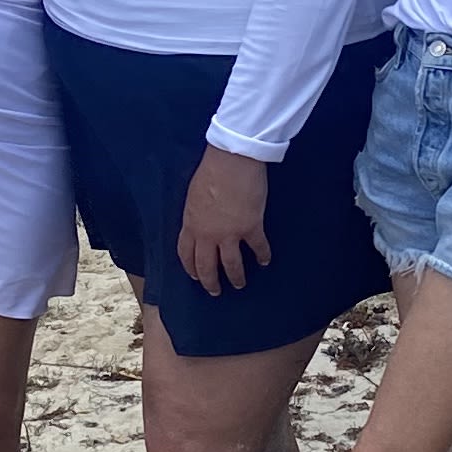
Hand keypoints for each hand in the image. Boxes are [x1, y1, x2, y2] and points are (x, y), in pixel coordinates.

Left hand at [178, 147, 272, 292]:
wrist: (231, 161)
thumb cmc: (210, 171)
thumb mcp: (193, 196)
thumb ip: (196, 215)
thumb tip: (201, 223)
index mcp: (191, 225)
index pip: (186, 254)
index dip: (190, 268)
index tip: (195, 276)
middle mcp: (208, 235)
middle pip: (206, 266)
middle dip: (210, 282)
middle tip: (215, 291)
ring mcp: (230, 234)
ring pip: (231, 265)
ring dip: (236, 277)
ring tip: (240, 284)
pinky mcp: (251, 228)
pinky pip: (258, 249)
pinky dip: (262, 256)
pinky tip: (265, 261)